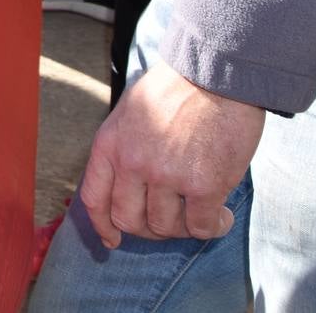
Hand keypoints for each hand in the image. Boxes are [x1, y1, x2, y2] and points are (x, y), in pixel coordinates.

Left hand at [80, 57, 263, 246]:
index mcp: (110, 144)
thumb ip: (126, 148)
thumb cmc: (177, 89)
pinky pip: (202, 227)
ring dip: (184, 227)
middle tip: (171, 221)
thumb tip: (129, 185)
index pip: (94, 198)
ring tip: (201, 212)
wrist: (216, 75)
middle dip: (150, 230)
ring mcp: (166, 176)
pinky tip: (221, 216)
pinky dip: (213, 228)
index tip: (112, 240)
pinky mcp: (203, 185)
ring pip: (166, 228)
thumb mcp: (132, 113)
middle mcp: (132, 163)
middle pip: (130, 220)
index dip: (102, 225)